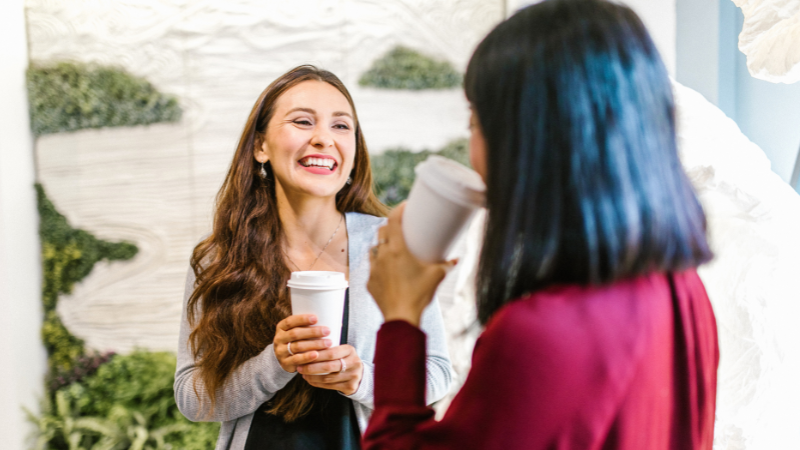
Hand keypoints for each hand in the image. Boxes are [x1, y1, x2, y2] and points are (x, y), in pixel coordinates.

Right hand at [273, 314, 332, 372]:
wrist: (286, 358)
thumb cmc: (298, 340)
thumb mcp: (298, 331)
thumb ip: (309, 325)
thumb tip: (334, 318)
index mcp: (281, 327)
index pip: (290, 321)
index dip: (302, 319)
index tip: (316, 318)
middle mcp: (279, 338)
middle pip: (295, 334)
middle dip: (312, 332)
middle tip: (327, 331)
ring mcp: (280, 351)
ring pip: (297, 346)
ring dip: (314, 344)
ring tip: (328, 343)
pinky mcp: (285, 363)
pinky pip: (296, 360)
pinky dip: (307, 357)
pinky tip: (316, 355)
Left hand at [298, 344, 363, 395]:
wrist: (359, 374)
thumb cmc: (344, 359)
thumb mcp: (340, 350)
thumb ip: (327, 348)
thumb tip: (304, 347)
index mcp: (350, 350)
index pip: (331, 352)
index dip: (316, 355)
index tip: (303, 356)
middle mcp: (354, 362)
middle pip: (329, 366)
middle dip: (312, 367)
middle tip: (300, 367)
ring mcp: (353, 376)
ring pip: (328, 378)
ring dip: (312, 377)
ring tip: (303, 374)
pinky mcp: (351, 387)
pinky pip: (330, 386)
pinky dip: (318, 383)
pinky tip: (310, 380)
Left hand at [367, 202, 455, 326]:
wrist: (401, 318)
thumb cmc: (419, 295)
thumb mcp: (437, 276)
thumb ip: (447, 265)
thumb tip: (455, 259)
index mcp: (397, 250)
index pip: (393, 221)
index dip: (398, 210)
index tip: (404, 206)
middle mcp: (382, 256)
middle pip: (381, 232)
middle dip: (389, 226)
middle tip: (401, 227)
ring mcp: (373, 269)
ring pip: (373, 248)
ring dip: (381, 244)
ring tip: (392, 247)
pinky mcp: (370, 282)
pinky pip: (372, 267)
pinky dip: (379, 264)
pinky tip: (387, 268)